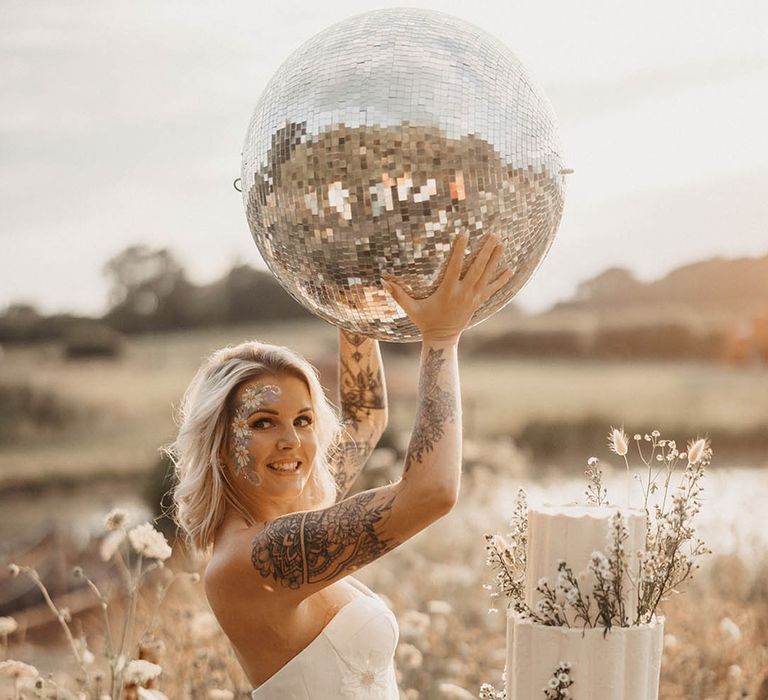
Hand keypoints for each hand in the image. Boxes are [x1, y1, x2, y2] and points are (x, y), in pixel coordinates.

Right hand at [381, 232, 512, 342]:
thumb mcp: (410, 308)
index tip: (464, 234)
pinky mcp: (478, 302)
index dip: (460, 250)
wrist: (442, 338)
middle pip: (477, 268)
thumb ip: (398, 294)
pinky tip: (510, 270)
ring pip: (486, 276)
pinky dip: (501, 280)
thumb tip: (382, 281)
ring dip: (495, 259)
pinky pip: (492, 289)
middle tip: (492, 234)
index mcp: (447, 291)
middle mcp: (463, 293)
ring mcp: (472, 298)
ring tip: (501, 244)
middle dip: (485, 251)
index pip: (455, 266)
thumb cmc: (425, 321)